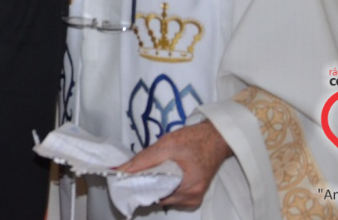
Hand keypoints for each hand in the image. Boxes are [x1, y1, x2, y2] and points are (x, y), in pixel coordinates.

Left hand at [116, 120, 231, 210]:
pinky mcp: (194, 195)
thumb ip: (143, 160)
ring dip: (156, 185)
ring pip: (165, 197)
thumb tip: (120, 170)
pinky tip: (163, 174)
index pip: (154, 195)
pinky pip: (173, 195)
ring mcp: (194, 198)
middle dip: (147, 185)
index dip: (138, 186)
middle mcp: (193, 199)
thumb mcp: (166, 145)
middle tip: (139, 170)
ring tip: (153, 170)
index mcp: (189, 188)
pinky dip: (165, 186)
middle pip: (159, 198)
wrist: (216, 137)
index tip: (126, 178)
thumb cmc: (194, 139)